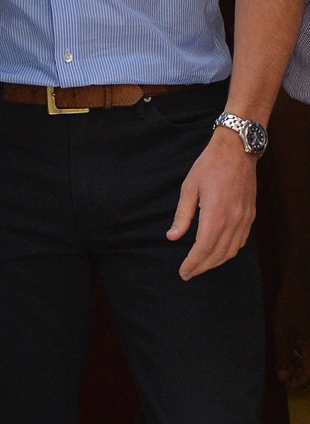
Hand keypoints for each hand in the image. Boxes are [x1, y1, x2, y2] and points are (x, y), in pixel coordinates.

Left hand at [166, 128, 256, 278]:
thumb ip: (183, 214)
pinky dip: (229, 252)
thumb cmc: (210, 165)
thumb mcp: (190, 186)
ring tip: (201, 266)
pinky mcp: (250, 216)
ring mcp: (244, 219)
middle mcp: (233, 221)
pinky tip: (219, 252)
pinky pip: (241, 242)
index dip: (192, 263)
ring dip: (215, 262)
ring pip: (231, 251)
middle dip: (202, 267)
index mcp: (216, 214)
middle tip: (188, 273)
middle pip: (217, 254)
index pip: (203, 248)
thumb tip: (172, 236)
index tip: (183, 272)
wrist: (237, 150)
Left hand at [274, 266, 309, 388]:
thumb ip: (283, 355)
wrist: (298, 279)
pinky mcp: (308, 329)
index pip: (309, 374)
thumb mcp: (282, 330)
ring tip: (283, 367)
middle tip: (283, 379)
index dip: (298, 383)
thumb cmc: (290, 303)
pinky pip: (306, 347)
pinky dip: (298, 352)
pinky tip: (286, 350)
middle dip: (298, 375)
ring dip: (297, 364)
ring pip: (307, 357)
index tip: (285, 386)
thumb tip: (283, 378)